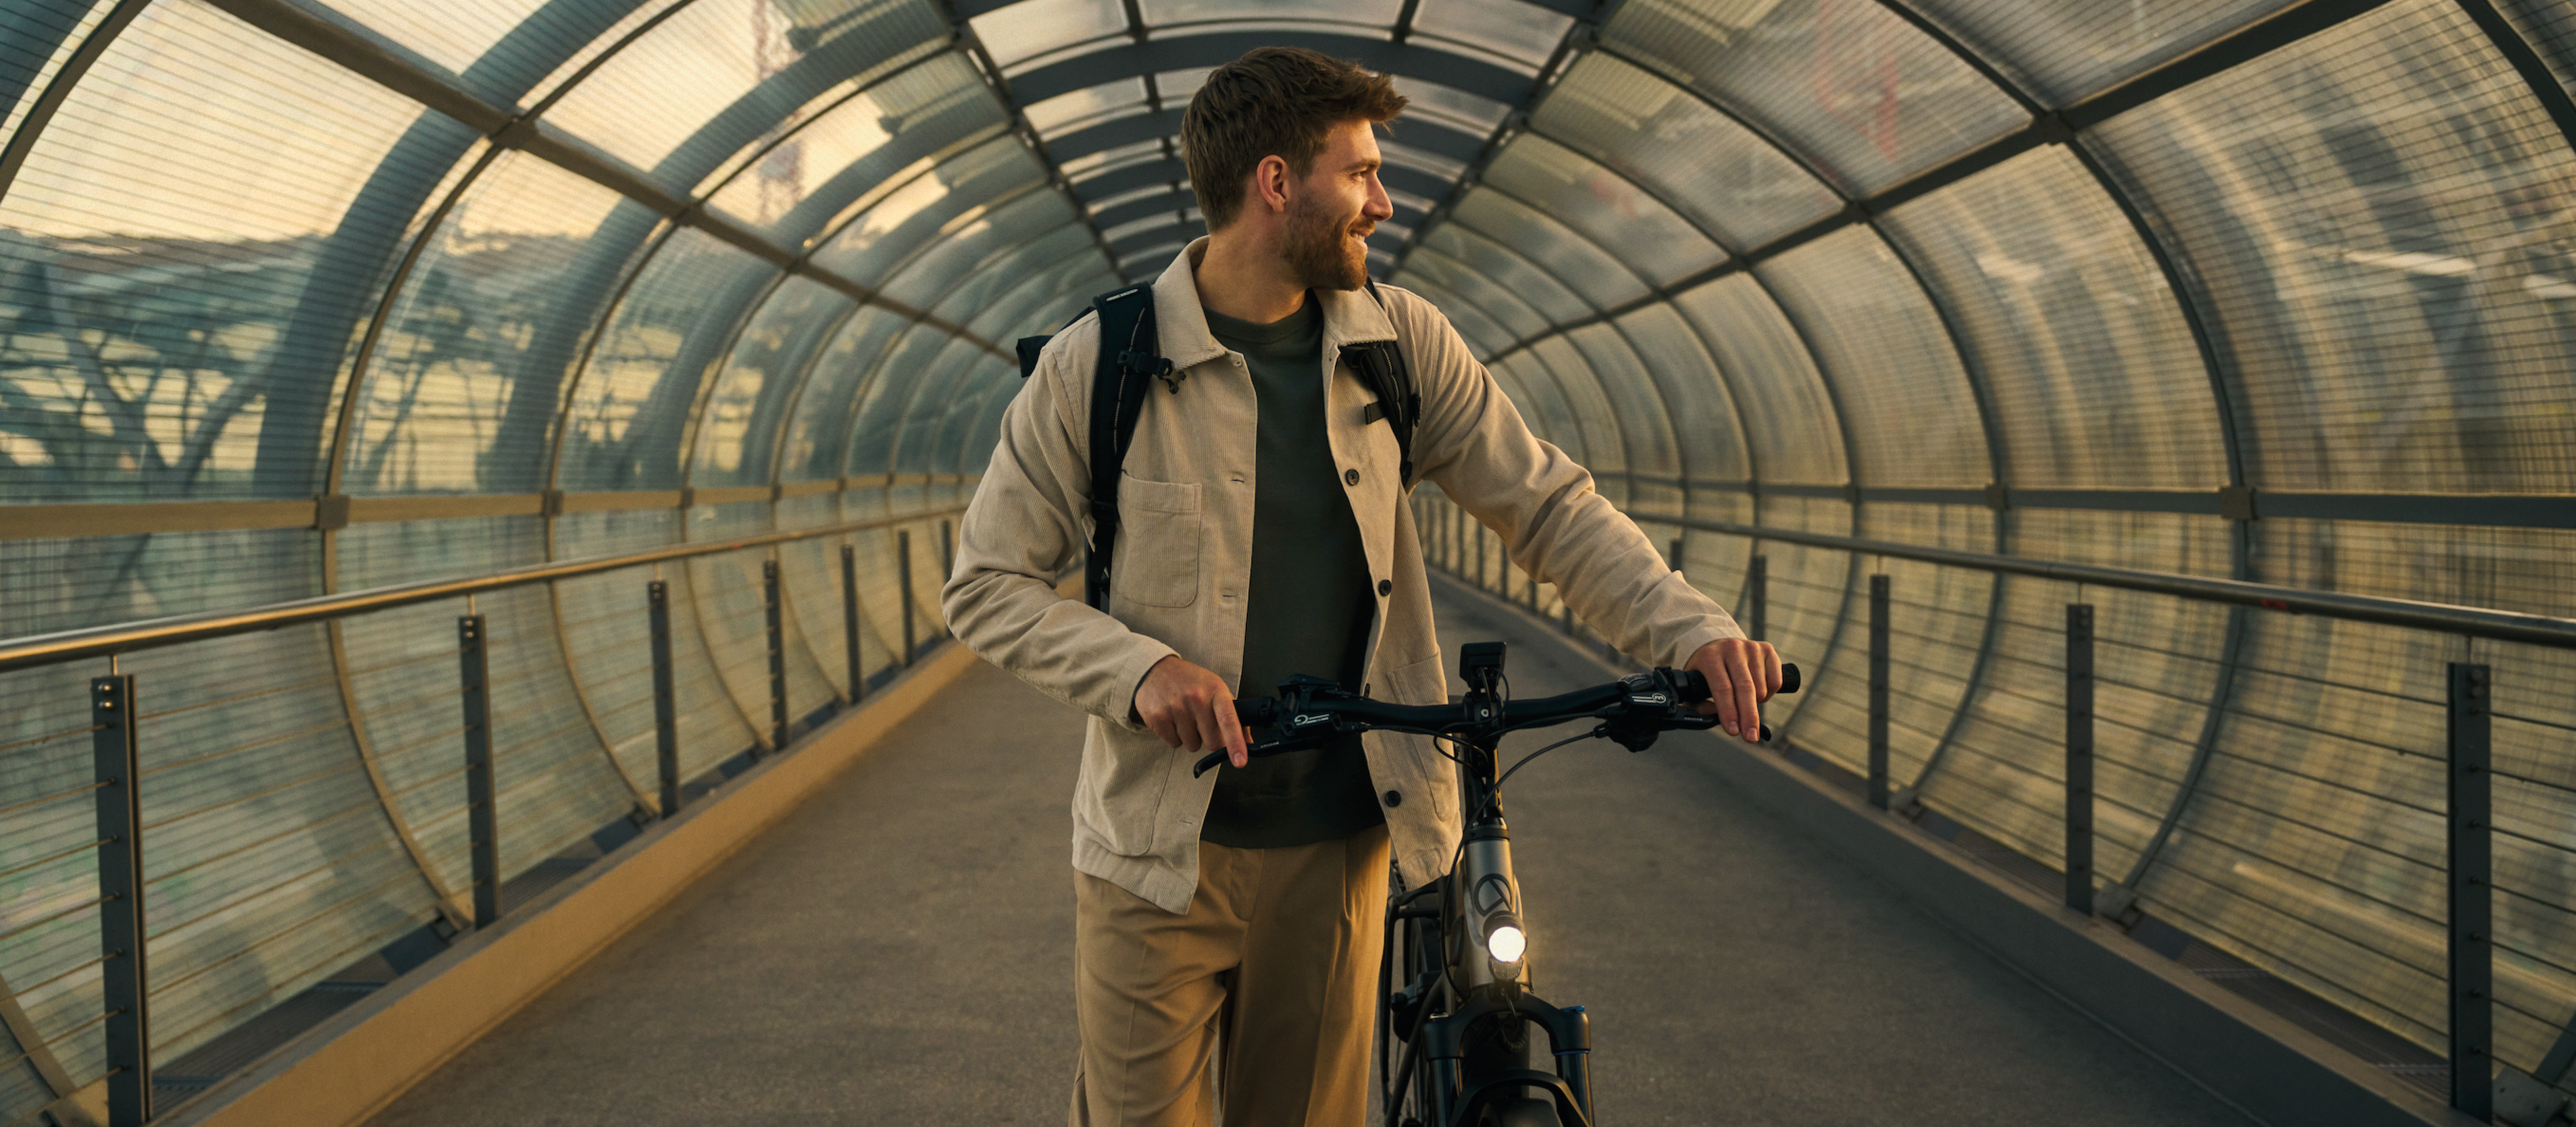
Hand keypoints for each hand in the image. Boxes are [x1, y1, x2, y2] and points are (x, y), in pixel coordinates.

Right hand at [1133, 655, 1249, 766]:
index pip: (1229, 720)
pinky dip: (1174, 736)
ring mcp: (1176, 707)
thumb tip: (1247, 741)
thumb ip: (1234, 715)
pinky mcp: (1158, 717)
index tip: (1240, 761)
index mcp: (1216, 691)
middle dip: (1208, 738)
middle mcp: (1196, 698)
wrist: (1156, 669)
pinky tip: (1171, 719)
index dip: (1236, 743)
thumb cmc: (1190, 681)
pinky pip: (1174, 744)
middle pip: (1211, 742)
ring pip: (1192, 745)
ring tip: (1183, 717)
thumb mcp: (1215, 689)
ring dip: (1190, 737)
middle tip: (1200, 721)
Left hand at [1688, 638, 1782, 743]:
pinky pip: (1775, 681)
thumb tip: (1714, 715)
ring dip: (1756, 704)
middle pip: (1745, 688)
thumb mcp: (1694, 685)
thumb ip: (1699, 704)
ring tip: (1745, 703)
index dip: (1728, 711)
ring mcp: (1751, 647)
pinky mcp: (1767, 649)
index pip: (1722, 687)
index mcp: (1710, 657)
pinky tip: (1758, 692)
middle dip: (1748, 716)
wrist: (1719, 646)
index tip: (1733, 731)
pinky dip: (1769, 694)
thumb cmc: (1706, 671)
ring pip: (1761, 687)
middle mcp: (1731, 648)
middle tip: (1750, 737)